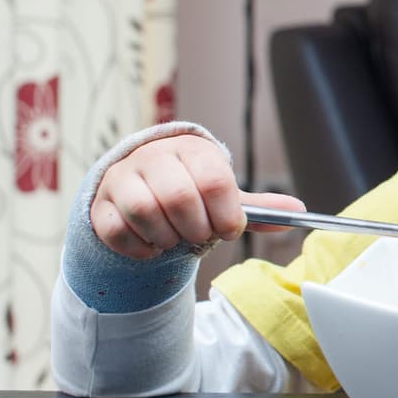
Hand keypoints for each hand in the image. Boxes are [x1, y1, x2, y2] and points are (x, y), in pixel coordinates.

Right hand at [91, 134, 304, 259]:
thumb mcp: (223, 192)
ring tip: (176, 239)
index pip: (214, 179)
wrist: (139, 184)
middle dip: (196, 228)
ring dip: (167, 237)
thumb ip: (256, 205)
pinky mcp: (99, 204)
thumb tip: (298, 210)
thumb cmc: (188, 189)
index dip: (226, 213)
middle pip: (178, 197)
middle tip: (201, 236)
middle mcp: (153, 157)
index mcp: (191, 150)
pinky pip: (116, 231)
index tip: (230, 229)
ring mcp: (122, 179)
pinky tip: (152, 247)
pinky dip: (139, 248)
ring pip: (145, 212)